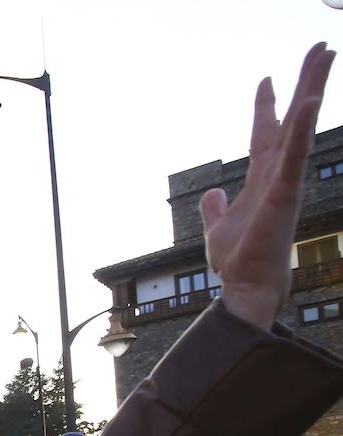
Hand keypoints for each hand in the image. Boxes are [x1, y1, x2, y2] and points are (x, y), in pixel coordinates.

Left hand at [203, 43, 334, 328]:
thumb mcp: (216, 227)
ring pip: (302, 125)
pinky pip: (296, 155)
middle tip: (319, 48)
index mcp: (262, 178)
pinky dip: (302, 128)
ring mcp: (285, 181)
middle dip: (305, 82)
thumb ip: (213, 207)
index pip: (265, 132)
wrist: (244, 286)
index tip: (266, 78)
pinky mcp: (285, 193)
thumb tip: (211, 192)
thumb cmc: (237, 261)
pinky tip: (309, 102)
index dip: (265, 105)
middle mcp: (278, 173)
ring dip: (313, 89)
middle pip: (294, 118)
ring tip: (326, 55)